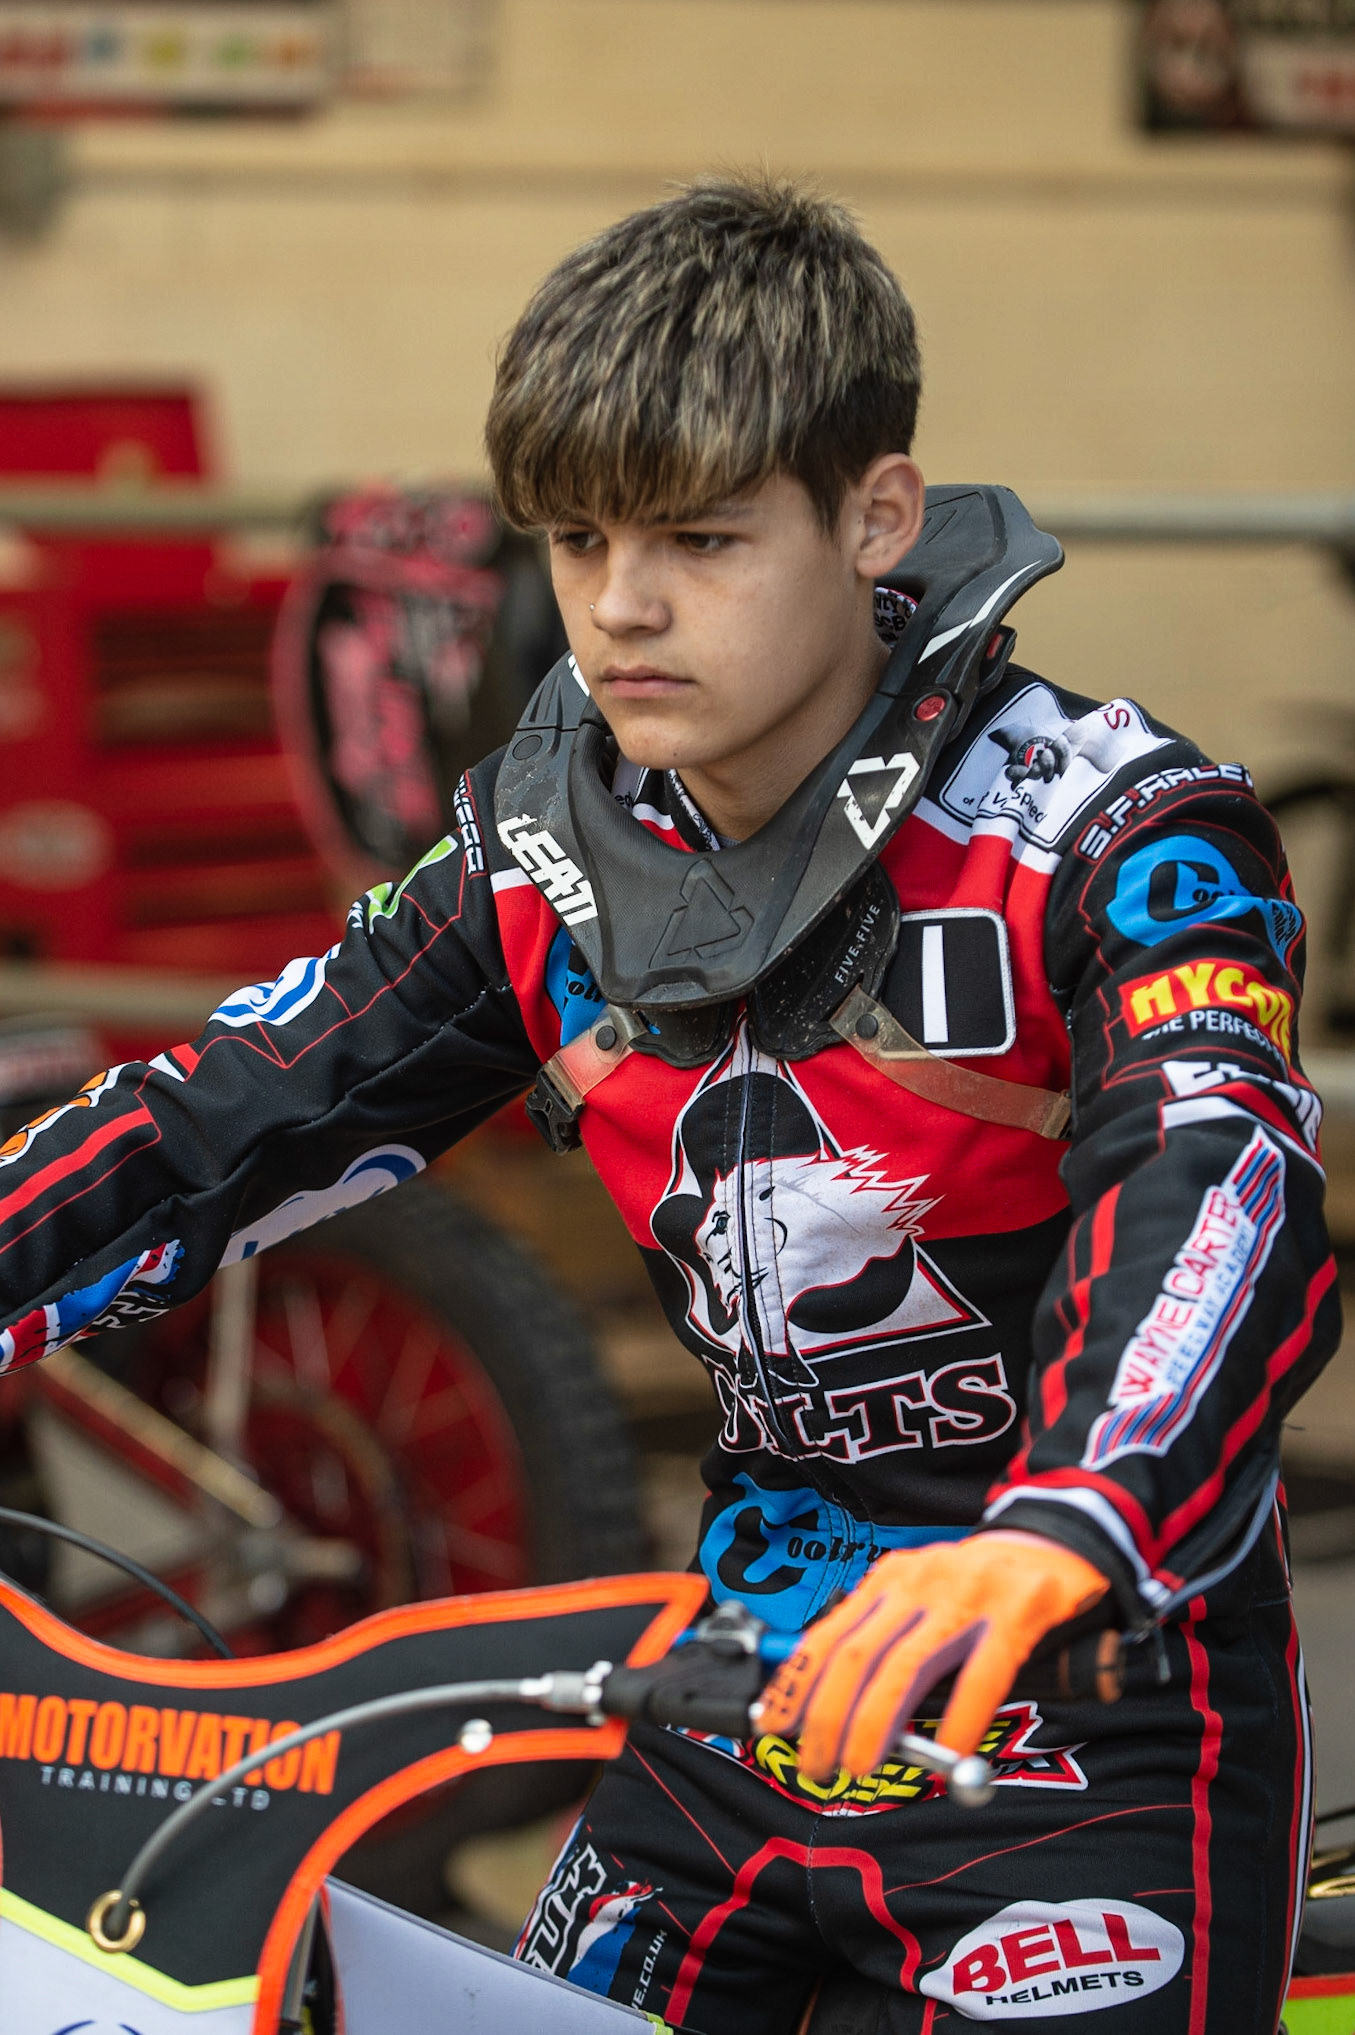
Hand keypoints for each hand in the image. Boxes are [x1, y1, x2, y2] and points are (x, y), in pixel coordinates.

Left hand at [756, 1531, 1107, 1782]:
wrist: (1053, 1540)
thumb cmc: (978, 1584)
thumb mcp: (920, 1596)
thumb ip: (883, 1639)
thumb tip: (834, 1705)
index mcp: (889, 1579)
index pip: (828, 1635)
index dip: (796, 1683)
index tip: (772, 1725)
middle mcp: (919, 1582)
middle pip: (856, 1655)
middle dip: (827, 1716)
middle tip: (815, 1764)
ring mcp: (967, 1595)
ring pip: (905, 1667)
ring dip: (874, 1724)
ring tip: (859, 1767)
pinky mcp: (1016, 1612)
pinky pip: (981, 1674)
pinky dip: (960, 1718)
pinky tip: (948, 1755)